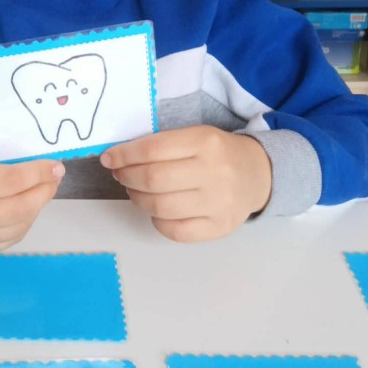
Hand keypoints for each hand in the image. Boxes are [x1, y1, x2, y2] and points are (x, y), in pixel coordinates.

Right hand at [0, 144, 64, 256]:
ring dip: (36, 208)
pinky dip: (23, 223)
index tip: (55, 166)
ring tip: (41, 191)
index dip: (39, 173)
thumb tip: (39, 164)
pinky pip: (8, 240)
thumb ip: (1, 158)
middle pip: (20, 208)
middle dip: (44, 192)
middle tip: (54, 179)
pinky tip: (25, 208)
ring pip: (19, 227)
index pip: (11, 181)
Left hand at [100, 126, 271, 242]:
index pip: (152, 149)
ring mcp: (218, 203)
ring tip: (136, 192)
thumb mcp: (196, 136)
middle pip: (153, 179)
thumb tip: (118, 158)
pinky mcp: (219, 227)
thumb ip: (162, 145)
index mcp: (205, 142)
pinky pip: (175, 231)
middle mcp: (214, 172)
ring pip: (160, 207)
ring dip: (138, 199)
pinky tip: (157, 210)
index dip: (123, 155)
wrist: (258, 175)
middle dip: (127, 177)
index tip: (109, 159)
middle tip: (121, 175)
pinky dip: (157, 221)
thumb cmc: (218, 154)